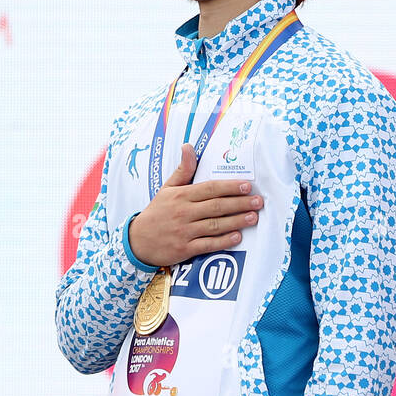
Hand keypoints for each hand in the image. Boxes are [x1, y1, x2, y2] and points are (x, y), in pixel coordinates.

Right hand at [128, 143, 263, 268]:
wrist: (137, 241)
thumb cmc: (157, 212)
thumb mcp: (167, 188)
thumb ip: (183, 170)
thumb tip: (188, 146)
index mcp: (181, 195)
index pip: (209, 188)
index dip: (230, 187)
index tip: (247, 186)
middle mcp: (183, 212)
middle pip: (216, 206)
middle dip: (239, 203)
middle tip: (258, 201)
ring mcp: (184, 231)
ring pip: (214, 225)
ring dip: (236, 221)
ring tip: (253, 218)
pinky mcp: (184, 249)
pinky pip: (207, 244)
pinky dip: (223, 241)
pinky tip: (237, 237)